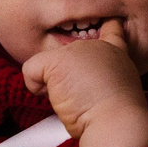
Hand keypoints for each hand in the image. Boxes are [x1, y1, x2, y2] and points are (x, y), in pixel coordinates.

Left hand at [20, 37, 147, 146]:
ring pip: (48, 65)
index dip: (104, 28)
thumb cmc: (116, 115)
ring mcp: (76, 50)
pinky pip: (31, 70)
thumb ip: (101, 79)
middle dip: (67, 77)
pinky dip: (35, 86)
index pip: (110, 29)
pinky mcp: (57, 61)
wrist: (115, 120)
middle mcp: (96, 46)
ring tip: (73, 100)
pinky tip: (53, 98)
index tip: (105, 26)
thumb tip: (75, 87)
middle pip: (68, 56)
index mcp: (116, 53)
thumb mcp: (116, 89)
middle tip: (83, 98)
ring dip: (53, 86)